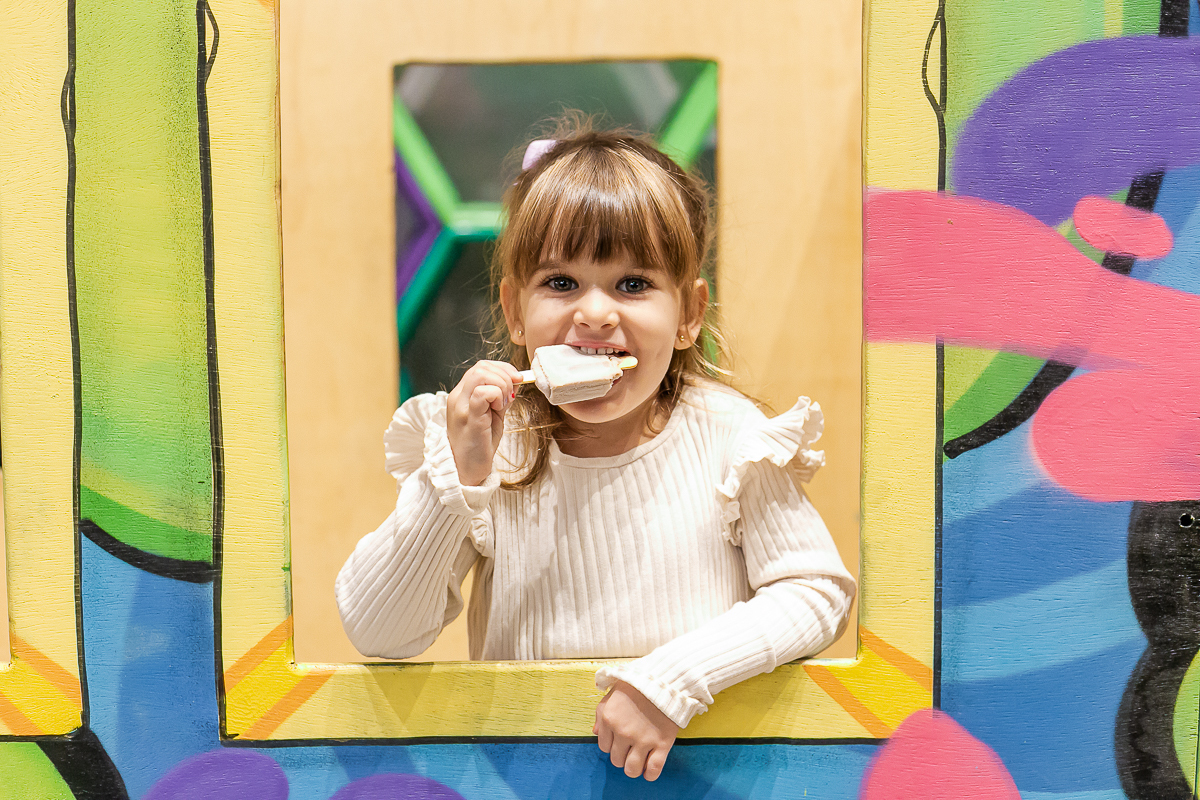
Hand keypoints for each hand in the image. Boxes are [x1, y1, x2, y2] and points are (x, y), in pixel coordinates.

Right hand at [446, 360, 520, 485]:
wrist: (466, 470)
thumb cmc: (479, 445)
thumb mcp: (493, 415)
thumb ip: (500, 398)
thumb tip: (515, 381)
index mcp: (462, 394)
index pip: (481, 366)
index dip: (502, 368)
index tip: (517, 380)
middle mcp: (458, 397)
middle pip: (480, 366)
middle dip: (504, 375)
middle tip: (511, 395)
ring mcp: (461, 406)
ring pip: (480, 374)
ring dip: (501, 385)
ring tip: (503, 404)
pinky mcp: (469, 418)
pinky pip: (483, 393)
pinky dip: (497, 396)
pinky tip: (499, 410)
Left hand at [594, 680, 678, 780]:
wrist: (663, 679)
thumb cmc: (636, 686)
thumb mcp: (612, 695)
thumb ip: (600, 714)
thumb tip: (595, 733)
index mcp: (609, 719)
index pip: (604, 747)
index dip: (612, 745)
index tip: (619, 741)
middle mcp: (623, 732)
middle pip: (616, 760)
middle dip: (622, 756)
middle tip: (630, 748)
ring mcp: (643, 739)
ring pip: (632, 769)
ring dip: (633, 768)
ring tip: (638, 761)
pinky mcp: (662, 743)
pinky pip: (653, 769)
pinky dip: (650, 774)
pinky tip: (649, 771)